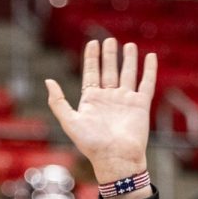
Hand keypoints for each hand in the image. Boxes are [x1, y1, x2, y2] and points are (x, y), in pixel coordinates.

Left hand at [46, 39, 156, 186]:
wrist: (115, 158)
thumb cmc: (91, 144)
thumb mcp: (69, 122)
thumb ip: (58, 102)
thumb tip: (48, 81)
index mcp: (91, 100)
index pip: (91, 73)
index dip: (91, 58)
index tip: (92, 43)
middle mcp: (108, 98)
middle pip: (109, 71)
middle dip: (109, 55)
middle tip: (109, 40)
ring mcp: (125, 100)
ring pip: (127, 74)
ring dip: (128, 59)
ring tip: (128, 45)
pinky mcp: (140, 105)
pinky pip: (146, 83)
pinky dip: (148, 70)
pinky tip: (149, 56)